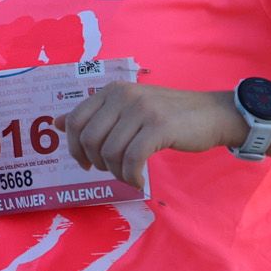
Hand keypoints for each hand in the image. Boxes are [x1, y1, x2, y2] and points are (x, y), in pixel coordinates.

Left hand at [61, 82, 244, 187]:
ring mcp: (142, 110)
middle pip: (89, 138)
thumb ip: (95, 115)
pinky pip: (132, 159)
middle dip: (97, 162)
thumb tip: (56, 122)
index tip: (87, 163)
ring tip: (130, 175)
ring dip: (117, 173)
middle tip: (113, 170)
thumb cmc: (171, 115)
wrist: (213, 115)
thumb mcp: (129, 110)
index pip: (75, 120)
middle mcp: (124, 95)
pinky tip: (138, 180)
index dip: (74, 147)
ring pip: (110, 152)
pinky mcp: (159, 126)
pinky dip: (131, 176)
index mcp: (113, 90)